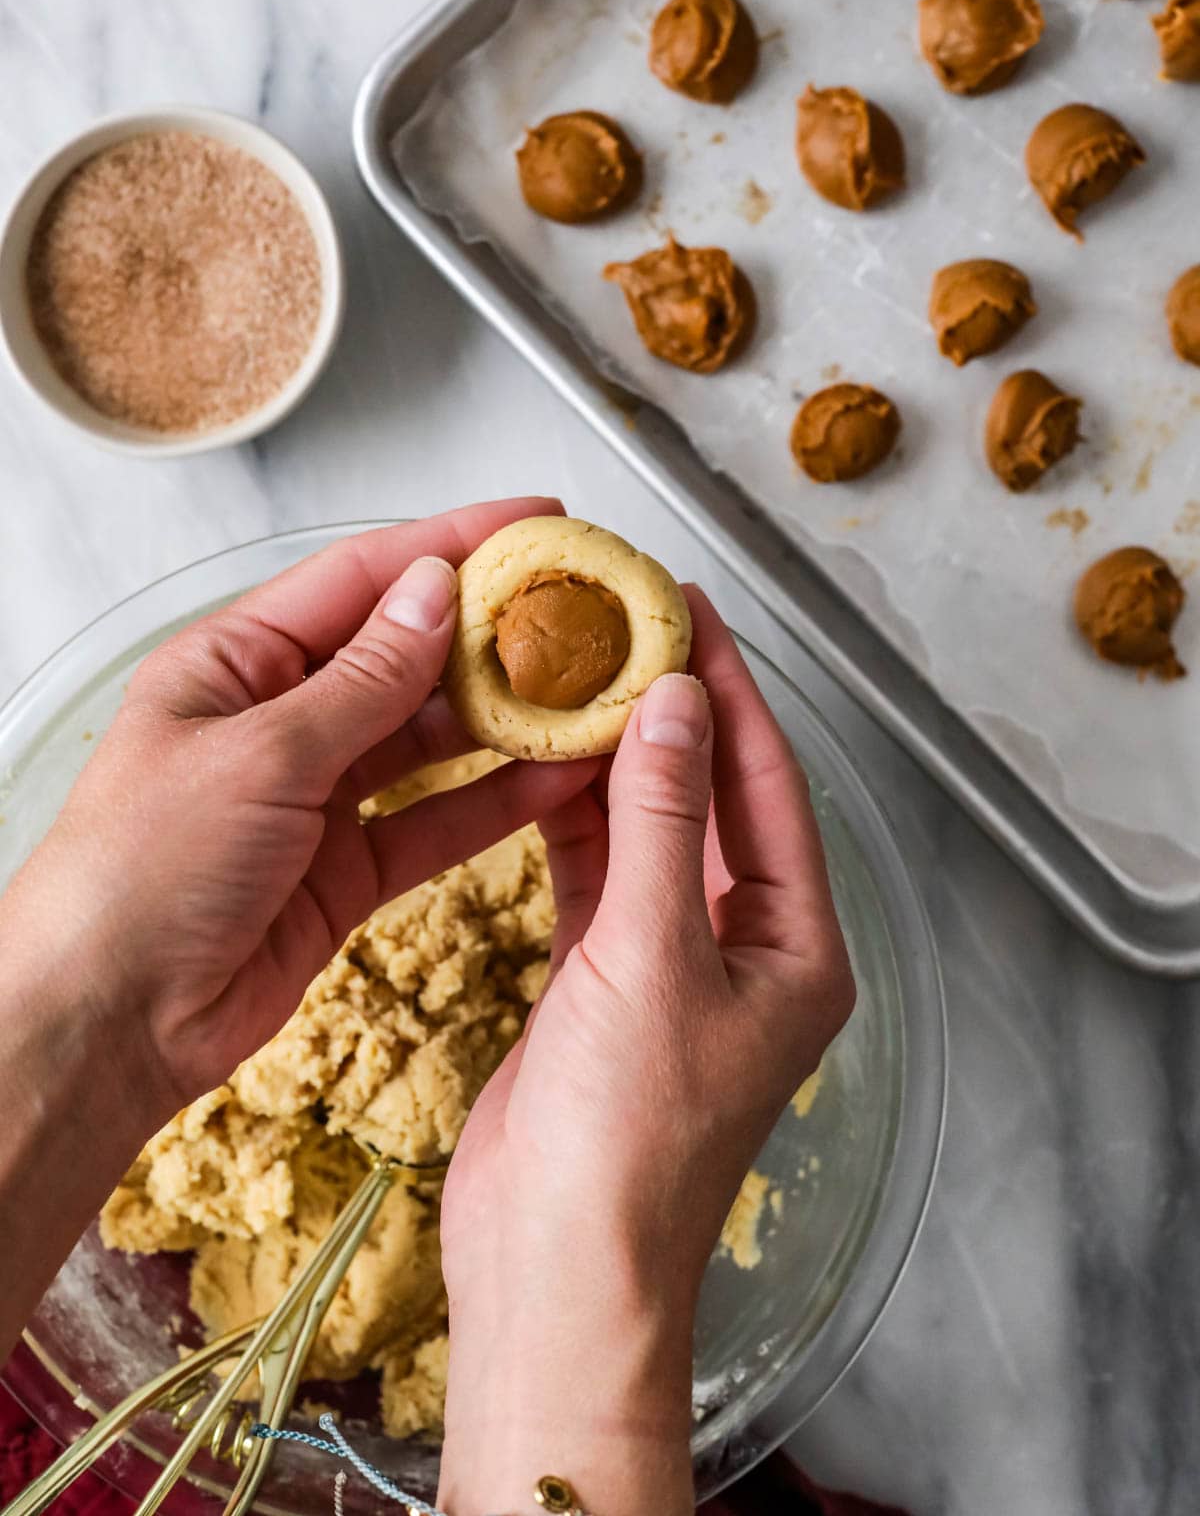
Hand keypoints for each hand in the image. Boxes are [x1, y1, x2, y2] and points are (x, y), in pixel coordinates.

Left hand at [0, 497, 593, 1362]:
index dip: (452, 543)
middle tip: (582, 612)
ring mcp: (316, 795)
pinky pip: (435, 820)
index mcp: (236, 661)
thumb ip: (361, 680)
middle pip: (405, 655)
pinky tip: (557, 776)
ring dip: (507, 717)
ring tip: (590, 689)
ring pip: (430, 739)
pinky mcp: (346, 869)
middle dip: (494, 633)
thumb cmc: (140, 872)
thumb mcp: (258, 754)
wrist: (104, 1024)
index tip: (535, 522)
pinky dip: (494, 800)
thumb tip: (435, 592)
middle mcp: (280, 717)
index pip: (361, 578)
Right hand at [438, 589, 854, 1515]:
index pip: (770, 787)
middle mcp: (746, 950)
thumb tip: (676, 700)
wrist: (554, 1269)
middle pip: (714, 802)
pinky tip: (543, 764)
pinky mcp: (604, 987)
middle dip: (675, 717)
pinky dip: (574, 823)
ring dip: (618, 762)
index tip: (690, 611)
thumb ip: (658, 820)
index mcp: (795, 947)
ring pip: (651, 835)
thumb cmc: (626, 1137)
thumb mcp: (649, 957)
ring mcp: (673, 968)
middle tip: (627, 625)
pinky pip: (598, 879)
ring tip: (578, 674)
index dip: (732, 693)